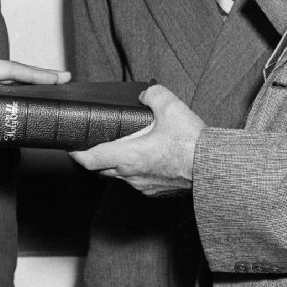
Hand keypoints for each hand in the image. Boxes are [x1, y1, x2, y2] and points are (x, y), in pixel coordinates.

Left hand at [0, 53, 68, 113]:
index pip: (9, 69)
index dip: (34, 73)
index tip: (57, 76)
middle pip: (15, 75)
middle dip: (40, 77)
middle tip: (66, 81)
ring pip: (7, 84)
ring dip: (29, 86)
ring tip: (51, 91)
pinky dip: (12, 96)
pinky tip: (20, 102)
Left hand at [70, 84, 202, 196]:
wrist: (214, 169)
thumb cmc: (193, 144)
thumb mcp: (170, 106)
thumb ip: (152, 94)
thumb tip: (145, 94)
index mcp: (128, 156)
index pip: (90, 159)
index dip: (77, 153)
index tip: (71, 147)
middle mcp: (131, 175)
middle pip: (100, 170)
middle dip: (94, 158)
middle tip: (92, 145)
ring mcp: (143, 186)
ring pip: (120, 177)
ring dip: (116, 165)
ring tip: (122, 148)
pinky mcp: (157, 192)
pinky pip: (137, 182)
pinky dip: (135, 171)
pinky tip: (145, 159)